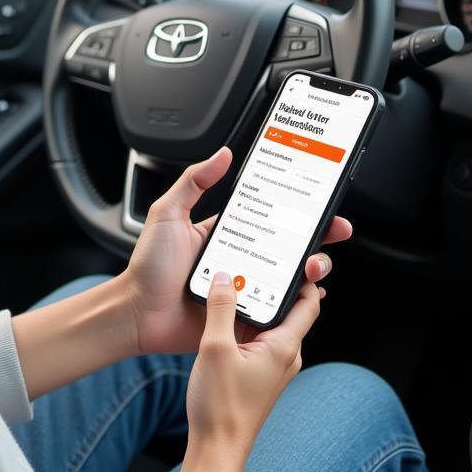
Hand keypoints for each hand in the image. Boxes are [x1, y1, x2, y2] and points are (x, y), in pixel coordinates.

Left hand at [119, 145, 350, 355]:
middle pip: (289, 247)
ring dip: (311, 270)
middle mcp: (240, 260)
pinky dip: (299, 304)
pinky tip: (308, 295)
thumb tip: (223, 154)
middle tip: (334, 231)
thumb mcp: (168, 213)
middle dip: (318, 238)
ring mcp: (245, 289)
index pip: (269, 218)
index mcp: (226, 234)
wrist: (138, 313)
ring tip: (313, 266)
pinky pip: (280, 311)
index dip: (296, 211)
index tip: (318, 201)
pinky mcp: (245, 316)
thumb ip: (193, 182)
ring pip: (291, 279)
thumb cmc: (148, 266)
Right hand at [182, 272, 322, 450]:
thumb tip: (223, 277)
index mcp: (284, 347)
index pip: (307, 303)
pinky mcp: (257, 372)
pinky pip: (256, 337)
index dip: (304, 277)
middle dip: (274, 284)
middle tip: (258, 259)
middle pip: (288, 309)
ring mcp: (271, 365)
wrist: (217, 449)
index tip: (294, 255)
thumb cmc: (221, 406)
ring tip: (235, 281)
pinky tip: (223, 313)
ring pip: (269, 323)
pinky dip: (244, 320)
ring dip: (255, 302)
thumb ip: (221, 308)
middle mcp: (285, 356)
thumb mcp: (216, 348)